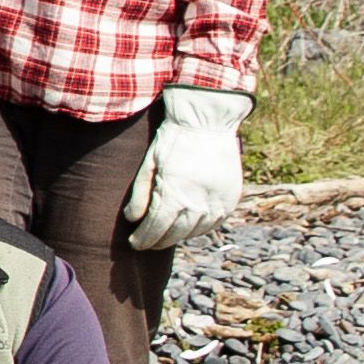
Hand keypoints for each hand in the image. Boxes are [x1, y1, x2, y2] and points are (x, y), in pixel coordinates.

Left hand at [126, 83, 250, 251]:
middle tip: (147, 242)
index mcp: (175, 196)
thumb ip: (140, 194)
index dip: (143, 239)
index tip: (134, 242)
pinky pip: (213, 223)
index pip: (155, 229)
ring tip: (166, 234)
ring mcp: (217, 204)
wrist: (208, 121)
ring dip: (178, 236)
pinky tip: (189, 225)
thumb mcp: (150, 163)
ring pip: (194, 232)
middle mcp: (198, 205)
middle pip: (174, 235)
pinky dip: (199, 228)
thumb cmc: (174, 140)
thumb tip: (132, 219)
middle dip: (158, 241)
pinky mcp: (231, 200)